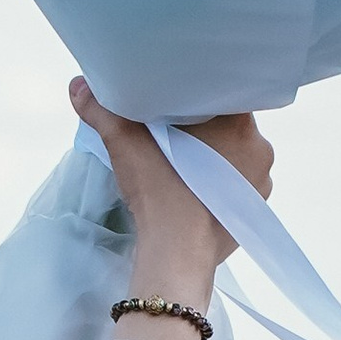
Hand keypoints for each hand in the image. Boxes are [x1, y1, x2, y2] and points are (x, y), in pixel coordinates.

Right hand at [67, 81, 274, 339]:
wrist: (177, 255)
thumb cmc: (160, 193)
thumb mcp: (125, 146)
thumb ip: (102, 112)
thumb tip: (78, 84)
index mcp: (239, 122)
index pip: (223, 93)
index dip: (199, 95)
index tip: (179, 101)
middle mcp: (260, 147)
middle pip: (231, 125)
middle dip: (207, 127)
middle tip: (177, 132)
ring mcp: (262, 181)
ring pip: (238, 156)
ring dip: (218, 156)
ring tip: (187, 163)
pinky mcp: (253, 209)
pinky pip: (239, 185)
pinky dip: (221, 184)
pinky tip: (198, 189)